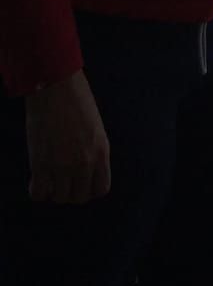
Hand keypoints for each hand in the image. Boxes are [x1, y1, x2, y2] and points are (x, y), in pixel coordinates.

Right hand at [24, 70, 110, 203]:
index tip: (82, 181)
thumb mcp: (95, 126)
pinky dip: (38, 190)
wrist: (56, 86)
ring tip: (50, 176)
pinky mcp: (40, 164)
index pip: (101, 189)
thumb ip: (92, 150)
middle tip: (64, 179)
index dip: (90, 188)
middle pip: (79, 198)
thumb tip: (85, 169)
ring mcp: (62, 165)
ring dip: (54, 190)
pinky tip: (38, 177)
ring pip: (59, 198)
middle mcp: (84, 162)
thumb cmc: (76, 100)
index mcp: (101, 151)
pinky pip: (39, 194)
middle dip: (72, 191)